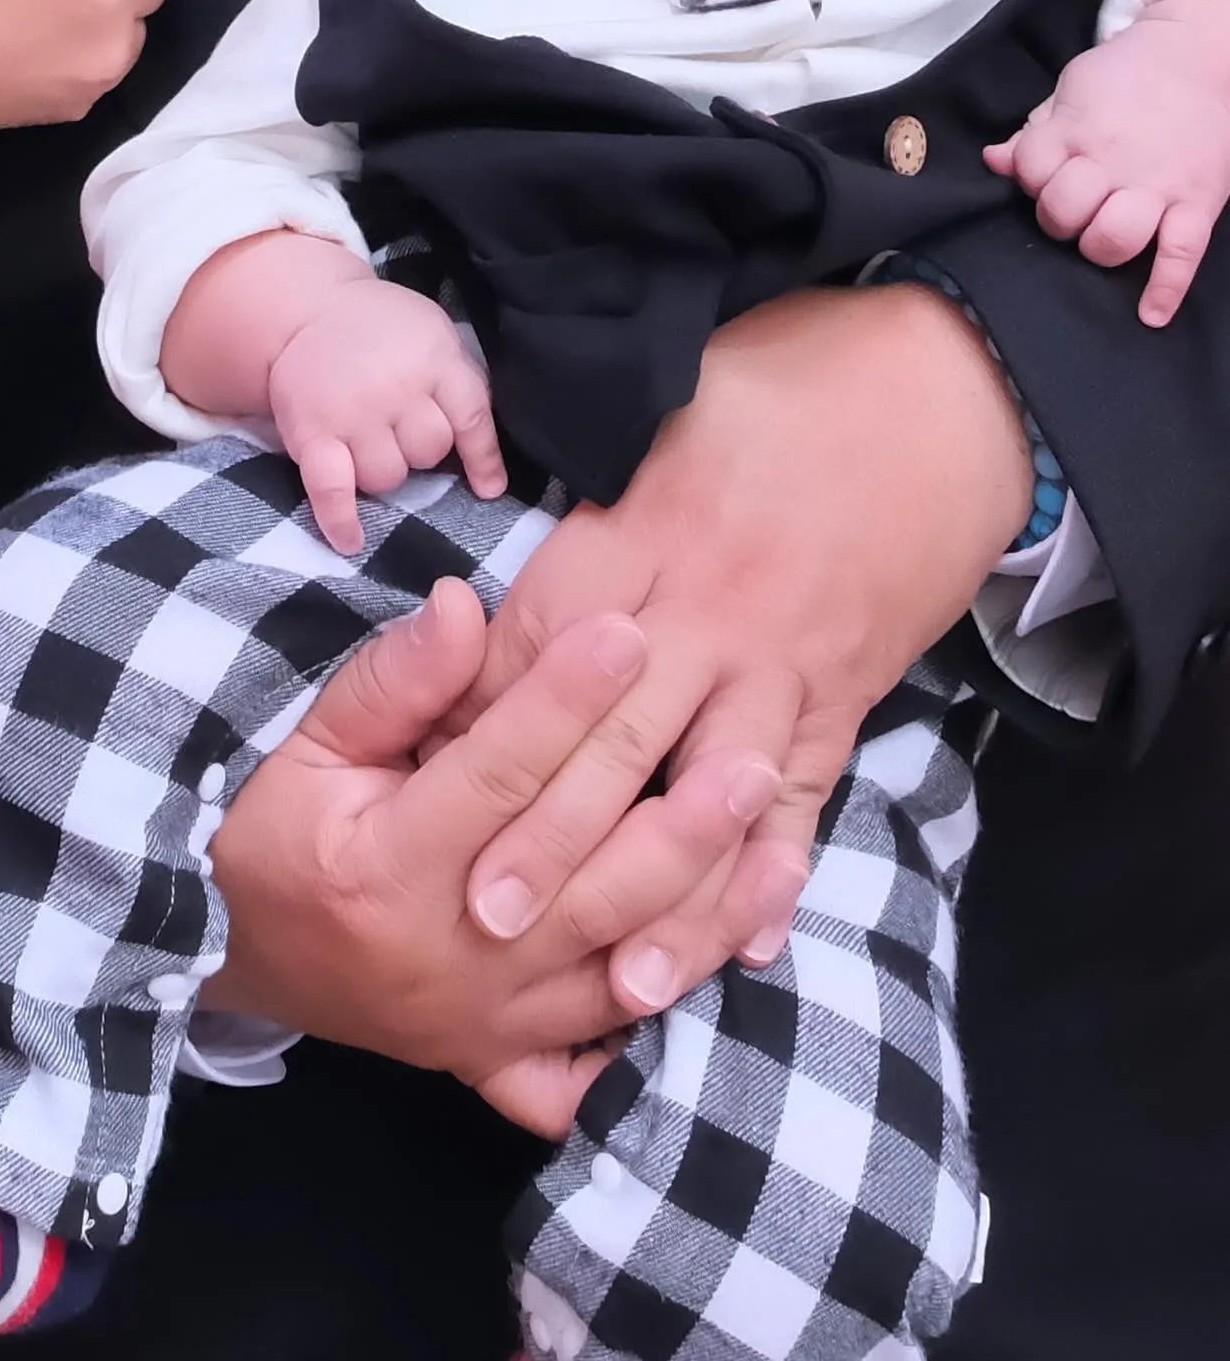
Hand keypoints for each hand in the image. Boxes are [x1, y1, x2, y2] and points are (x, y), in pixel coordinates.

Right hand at [205, 575, 779, 1092]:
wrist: (225, 954)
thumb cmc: (269, 834)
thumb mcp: (303, 745)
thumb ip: (391, 684)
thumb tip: (464, 606)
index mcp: (384, 869)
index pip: (498, 777)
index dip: (565, 703)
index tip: (630, 633)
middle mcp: (445, 957)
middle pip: (583, 881)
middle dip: (670, 812)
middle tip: (745, 747)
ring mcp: (481, 1021)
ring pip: (615, 966)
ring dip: (702, 902)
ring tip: (770, 839)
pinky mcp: (498, 1060)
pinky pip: (596, 1059)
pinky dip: (665, 1019)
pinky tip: (730, 959)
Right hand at [265, 285, 507, 552]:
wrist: (307, 308)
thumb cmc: (382, 328)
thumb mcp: (433, 334)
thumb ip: (458, 383)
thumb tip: (484, 453)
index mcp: (434, 360)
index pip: (472, 420)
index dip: (482, 458)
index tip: (489, 490)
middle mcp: (395, 388)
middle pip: (427, 452)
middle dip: (418, 447)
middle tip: (398, 425)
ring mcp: (352, 414)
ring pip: (386, 477)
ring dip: (383, 470)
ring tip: (369, 443)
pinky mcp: (310, 433)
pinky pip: (330, 489)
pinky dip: (340, 520)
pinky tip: (351, 541)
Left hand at [453, 283, 1031, 1010]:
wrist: (943, 390)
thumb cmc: (788, 378)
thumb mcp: (666, 394)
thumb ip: (579, 477)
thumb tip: (490, 546)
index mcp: (643, 533)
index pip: (543, 642)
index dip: (479, 712)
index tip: (418, 783)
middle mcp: (707, 610)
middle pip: (615, 738)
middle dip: (549, 834)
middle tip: (483, 918)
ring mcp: (781, 662)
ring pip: (710, 795)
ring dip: (662, 892)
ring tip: (613, 981)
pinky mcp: (845, 694)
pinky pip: (808, 800)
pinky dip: (776, 873)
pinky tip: (747, 946)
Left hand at [988, 0, 1229, 324]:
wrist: (1197, 55)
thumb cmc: (1128, 73)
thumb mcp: (1071, 87)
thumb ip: (1036, 130)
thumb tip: (994, 161)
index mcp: (1077, 130)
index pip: (1030, 172)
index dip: (1030, 179)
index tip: (1045, 176)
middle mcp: (1114, 162)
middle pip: (1065, 213)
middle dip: (1059, 220)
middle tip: (1073, 210)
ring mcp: (1158, 186)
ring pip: (1115, 239)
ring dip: (1099, 248)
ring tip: (1102, 238)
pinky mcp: (1198, 202)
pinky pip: (1182, 255)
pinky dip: (1166, 290)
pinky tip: (1151, 315)